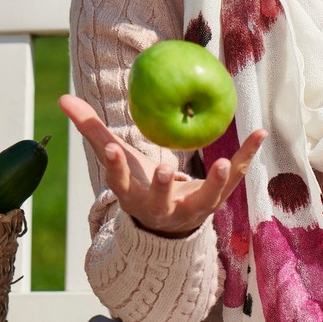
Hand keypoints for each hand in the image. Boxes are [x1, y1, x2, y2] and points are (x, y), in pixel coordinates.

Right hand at [58, 94, 265, 237]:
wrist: (166, 224)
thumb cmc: (137, 181)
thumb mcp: (116, 158)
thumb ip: (91, 129)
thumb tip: (62, 97)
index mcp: (131, 194)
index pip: (118, 180)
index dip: (114, 167)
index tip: (112, 149)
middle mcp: (161, 207)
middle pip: (160, 200)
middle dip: (161, 187)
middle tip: (165, 171)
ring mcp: (192, 208)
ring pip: (205, 198)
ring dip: (215, 182)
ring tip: (224, 164)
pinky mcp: (217, 200)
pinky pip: (236, 177)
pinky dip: (248, 156)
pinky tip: (260, 133)